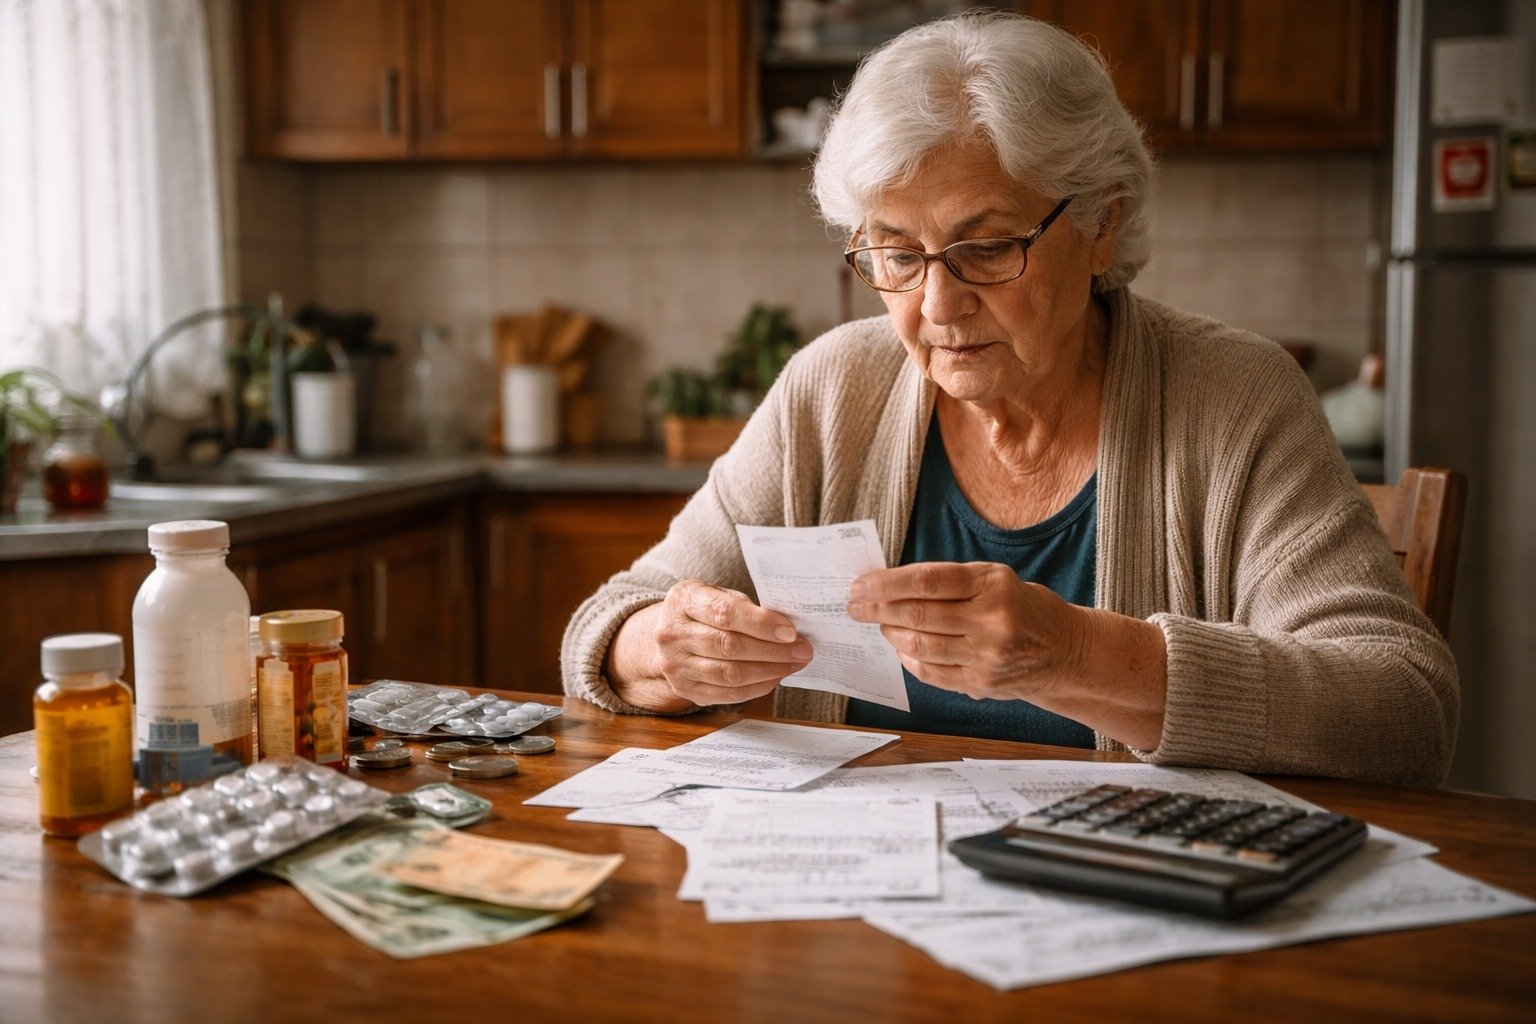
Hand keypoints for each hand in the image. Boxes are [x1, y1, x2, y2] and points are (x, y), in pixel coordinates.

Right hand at [612, 579, 811, 710]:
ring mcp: (675, 665)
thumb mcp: (717, 594)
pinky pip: (727, 694)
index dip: (761, 624)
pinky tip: (775, 677)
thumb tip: (788, 628)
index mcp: (684, 600)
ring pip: (729, 674)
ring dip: (768, 671)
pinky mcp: (684, 689)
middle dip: (772, 650)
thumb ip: (746, 607)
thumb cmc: (703, 610)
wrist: (668, 634)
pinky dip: (757, 687)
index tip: (791, 632)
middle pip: (729, 646)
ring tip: (793, 664)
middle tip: (802, 650)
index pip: (725, 613)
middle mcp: (672, 633)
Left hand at [845, 562, 1086, 700]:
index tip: (860, 585)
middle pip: (918, 616)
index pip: (926, 581)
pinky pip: (932, 673)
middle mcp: (991, 621)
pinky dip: (909, 659)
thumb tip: (889, 585)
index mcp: (993, 585)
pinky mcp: (981, 684)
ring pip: (920, 646)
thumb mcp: (994, 579)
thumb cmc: (1022, 606)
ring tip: (880, 624)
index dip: (886, 583)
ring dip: (891, 634)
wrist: (1066, 651)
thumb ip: (948, 581)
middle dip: (877, 610)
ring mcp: (987, 657)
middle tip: (855, 606)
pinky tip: (901, 648)